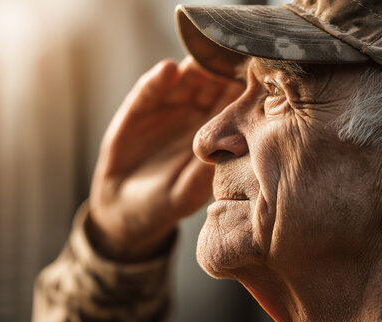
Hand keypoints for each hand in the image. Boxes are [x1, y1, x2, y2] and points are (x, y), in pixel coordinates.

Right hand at [88, 57, 243, 261]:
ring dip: (197, 65)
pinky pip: (151, 88)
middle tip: (234, 56)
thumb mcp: (187, 193)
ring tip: (205, 57)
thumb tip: (232, 147)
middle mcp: (197, 113)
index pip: (237, 102)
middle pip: (216, 81)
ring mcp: (170, 106)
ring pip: (188, 78)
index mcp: (218, 132)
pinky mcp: (140, 106)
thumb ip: (205, 172)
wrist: (124, 205)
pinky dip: (159, 78)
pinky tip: (168, 70)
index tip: (258, 77)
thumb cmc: (164, 203)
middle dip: (226, 68)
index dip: (246, 89)